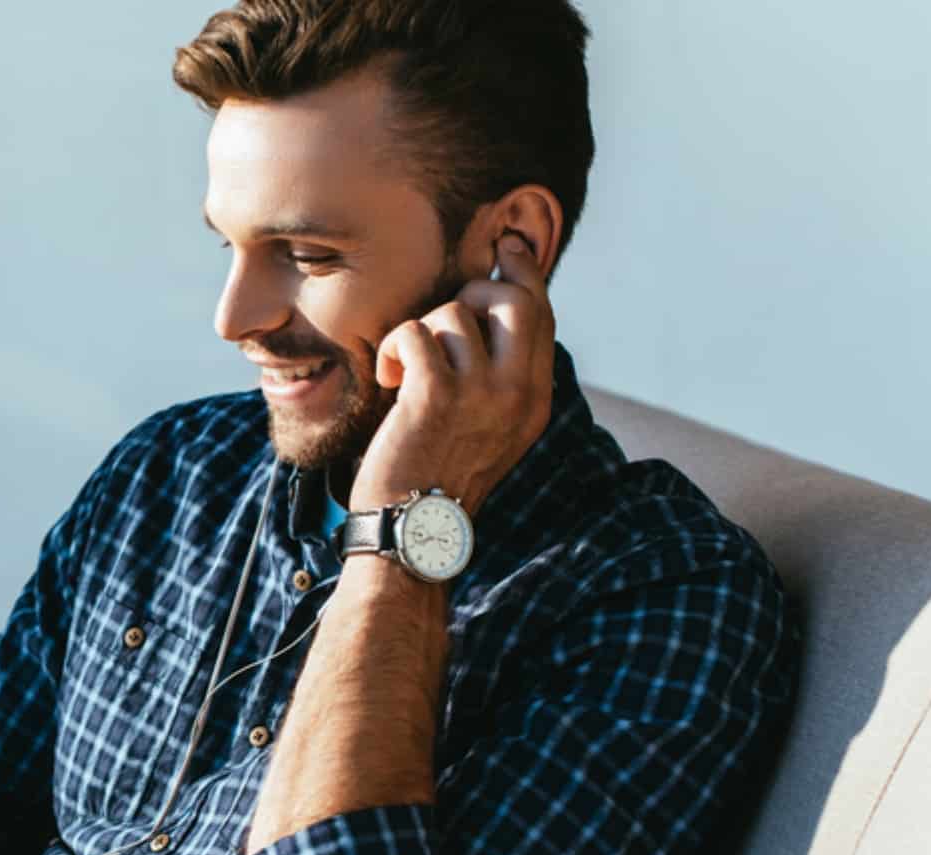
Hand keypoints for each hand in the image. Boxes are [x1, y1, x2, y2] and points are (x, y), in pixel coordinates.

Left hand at [350, 235, 557, 516]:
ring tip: (404, 371)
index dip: (523, 274)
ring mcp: (480, 393)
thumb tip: (490, 309)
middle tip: (444, 318)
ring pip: (454, 313)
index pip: (541, 315)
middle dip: (475, 292)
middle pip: (515, 300)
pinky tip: (388, 378)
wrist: (412, 529)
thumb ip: (499, 376)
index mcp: (534, 399)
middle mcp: (517, 392)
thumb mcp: (488, 427)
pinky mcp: (435, 395)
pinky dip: (393, 347)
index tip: (506, 249)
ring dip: (420, 332)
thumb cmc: (436, 475)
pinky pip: (415, 332)